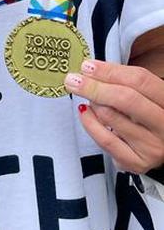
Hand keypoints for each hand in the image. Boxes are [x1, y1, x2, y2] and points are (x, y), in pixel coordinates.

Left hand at [65, 58, 163, 173]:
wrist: (160, 149)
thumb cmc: (147, 116)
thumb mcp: (145, 96)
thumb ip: (124, 82)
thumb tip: (90, 69)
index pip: (140, 80)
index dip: (110, 71)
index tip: (87, 66)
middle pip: (126, 99)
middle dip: (95, 87)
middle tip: (74, 80)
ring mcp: (152, 146)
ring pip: (111, 117)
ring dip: (93, 104)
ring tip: (89, 100)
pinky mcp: (137, 163)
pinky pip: (104, 139)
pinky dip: (89, 123)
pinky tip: (85, 113)